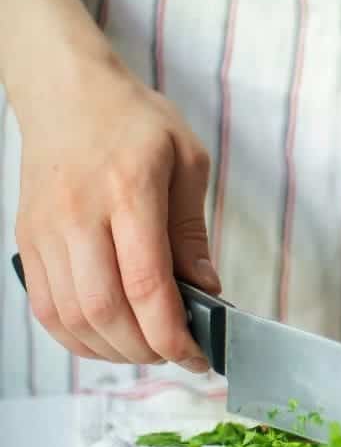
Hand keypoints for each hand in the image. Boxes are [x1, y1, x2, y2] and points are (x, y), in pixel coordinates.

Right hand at [12, 51, 219, 372]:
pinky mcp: (26, 242)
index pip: (148, 284)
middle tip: (178, 354)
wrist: (67, 92)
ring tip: (148, 348)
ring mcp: (46, 231)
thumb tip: (208, 292)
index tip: (198, 354)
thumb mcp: (188, 162)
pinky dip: (78, 337)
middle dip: (148, 348)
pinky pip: (47, 309)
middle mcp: (80, 215)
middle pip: (107, 310)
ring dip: (114, 349)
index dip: (174, 333)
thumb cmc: (135, 122)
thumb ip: (194, 232)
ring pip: (73, 317)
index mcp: (129, 191)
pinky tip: (110, 338)